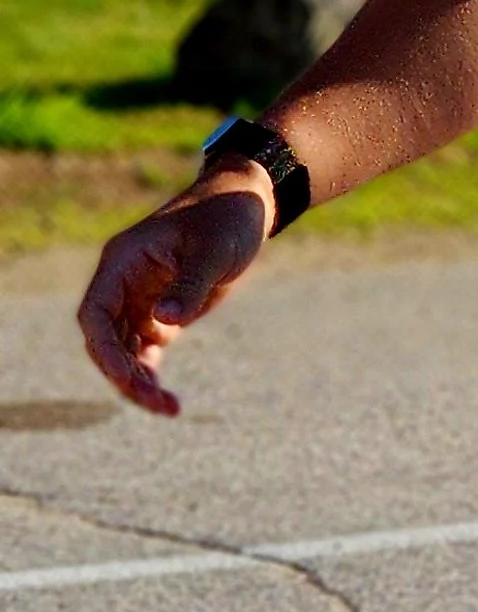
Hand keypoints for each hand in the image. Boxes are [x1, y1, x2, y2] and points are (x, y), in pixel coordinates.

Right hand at [77, 178, 271, 413]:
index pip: (95, 313)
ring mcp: (140, 300)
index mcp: (122, 262)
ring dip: (138, 381)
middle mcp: (123, 283)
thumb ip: (189, 285)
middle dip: (124, 374)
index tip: (125, 376)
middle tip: (157, 402)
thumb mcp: (212, 250)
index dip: (103, 349)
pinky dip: (151, 374)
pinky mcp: (161, 312)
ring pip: (124, 352)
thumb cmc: (227, 217)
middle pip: (105, 340)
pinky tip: (170, 401)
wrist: (247, 204)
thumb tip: (162, 322)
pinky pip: (145, 351)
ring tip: (169, 408)